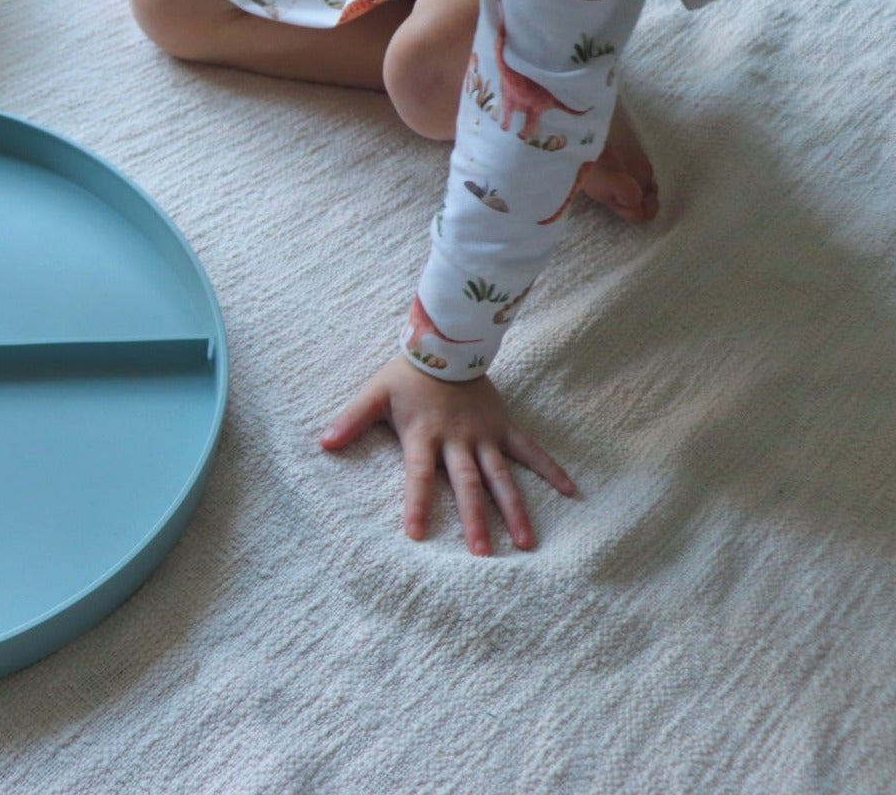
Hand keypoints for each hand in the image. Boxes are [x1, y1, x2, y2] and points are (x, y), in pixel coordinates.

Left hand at [320, 354, 577, 555]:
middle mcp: (458, 440)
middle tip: (484, 554)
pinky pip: (531, 451)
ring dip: (515, 509)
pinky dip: (552, 470)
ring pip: (502, 477)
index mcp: (424, 435)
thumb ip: (351, 420)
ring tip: (528, 543)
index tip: (416, 534)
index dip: (416, 503)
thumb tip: (323, 442)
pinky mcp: (504, 426)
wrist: (446, 342)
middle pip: (468, 484)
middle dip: (475, 520)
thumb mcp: (375, 393)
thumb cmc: (407, 373)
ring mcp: (486, 435)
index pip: (418, 475)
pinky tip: (572, 492)